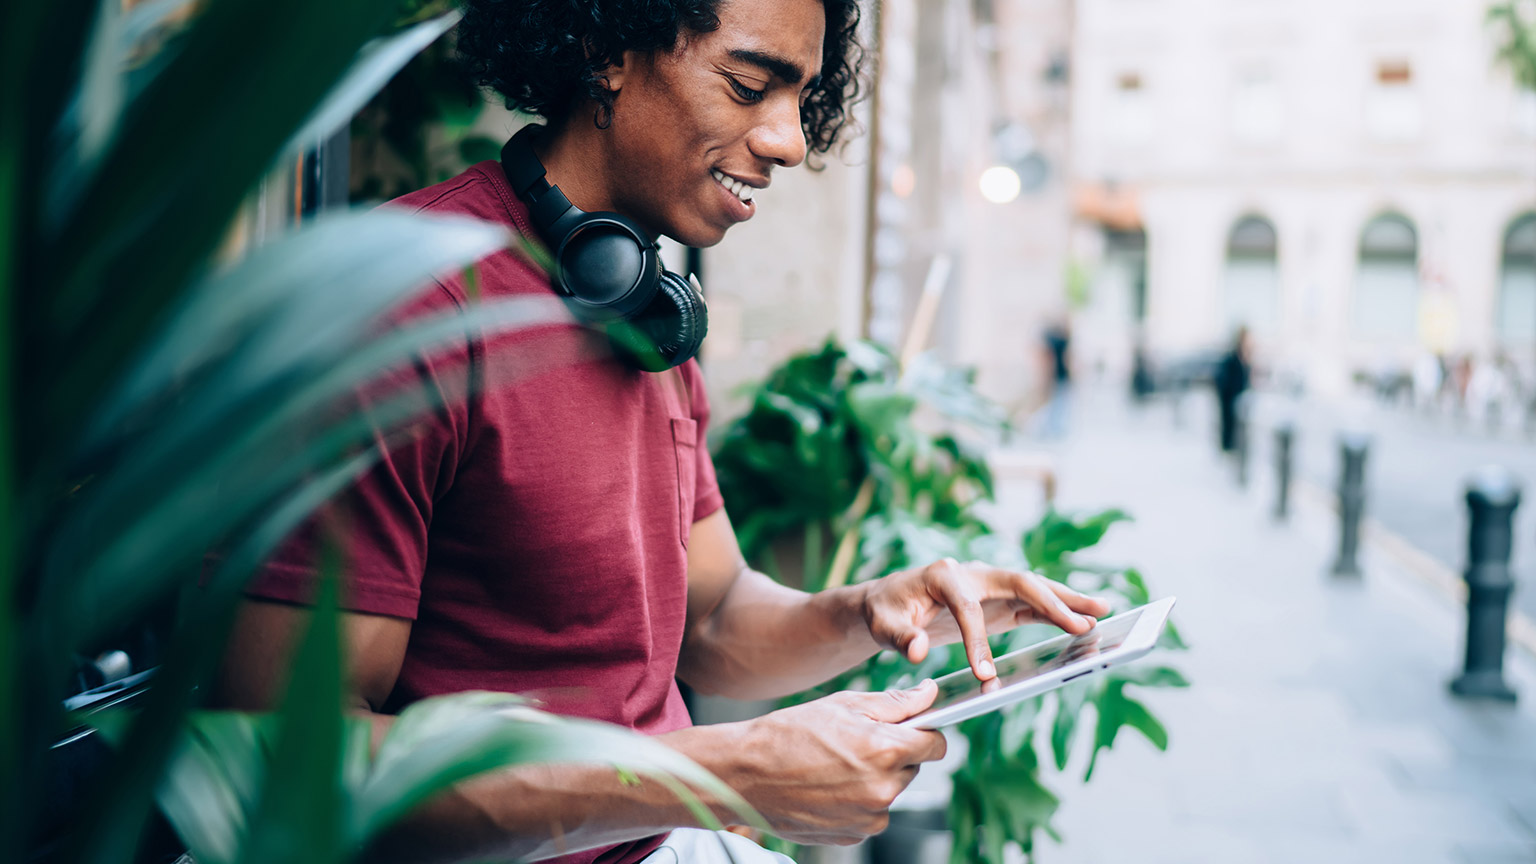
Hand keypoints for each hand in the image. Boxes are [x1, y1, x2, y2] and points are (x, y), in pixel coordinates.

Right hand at [729, 680, 946, 844]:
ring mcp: (868, 817)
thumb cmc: (788, 734)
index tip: (910, 729)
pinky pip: (870, 814)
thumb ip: (894, 703)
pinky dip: (857, 801)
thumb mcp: (842, 705)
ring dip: (874, 779)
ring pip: (890, 792)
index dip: (925, 732)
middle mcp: (883, 789)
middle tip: (854, 742)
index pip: (936, 745)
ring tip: (834, 765)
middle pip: (912, 768)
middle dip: (893, 754)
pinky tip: (828, 787)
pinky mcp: (853, 835)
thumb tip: (929, 696)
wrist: (745, 776)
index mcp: (885, 750)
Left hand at [861, 558, 1110, 680]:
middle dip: (1053, 601)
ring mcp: (989, 586)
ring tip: (1104, 612)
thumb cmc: (885, 611)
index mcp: (944, 575)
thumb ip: (900, 637)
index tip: (985, 676)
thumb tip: (919, 651)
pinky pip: (1031, 607)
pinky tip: (1082, 624)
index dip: (977, 641)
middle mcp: (973, 573)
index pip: (968, 607)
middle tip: (1087, 620)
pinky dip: (1056, 614)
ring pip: (1033, 590)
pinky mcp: (998, 603)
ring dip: (1067, 602)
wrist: (887, 601)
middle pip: (1019, 583)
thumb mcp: (883, 625)